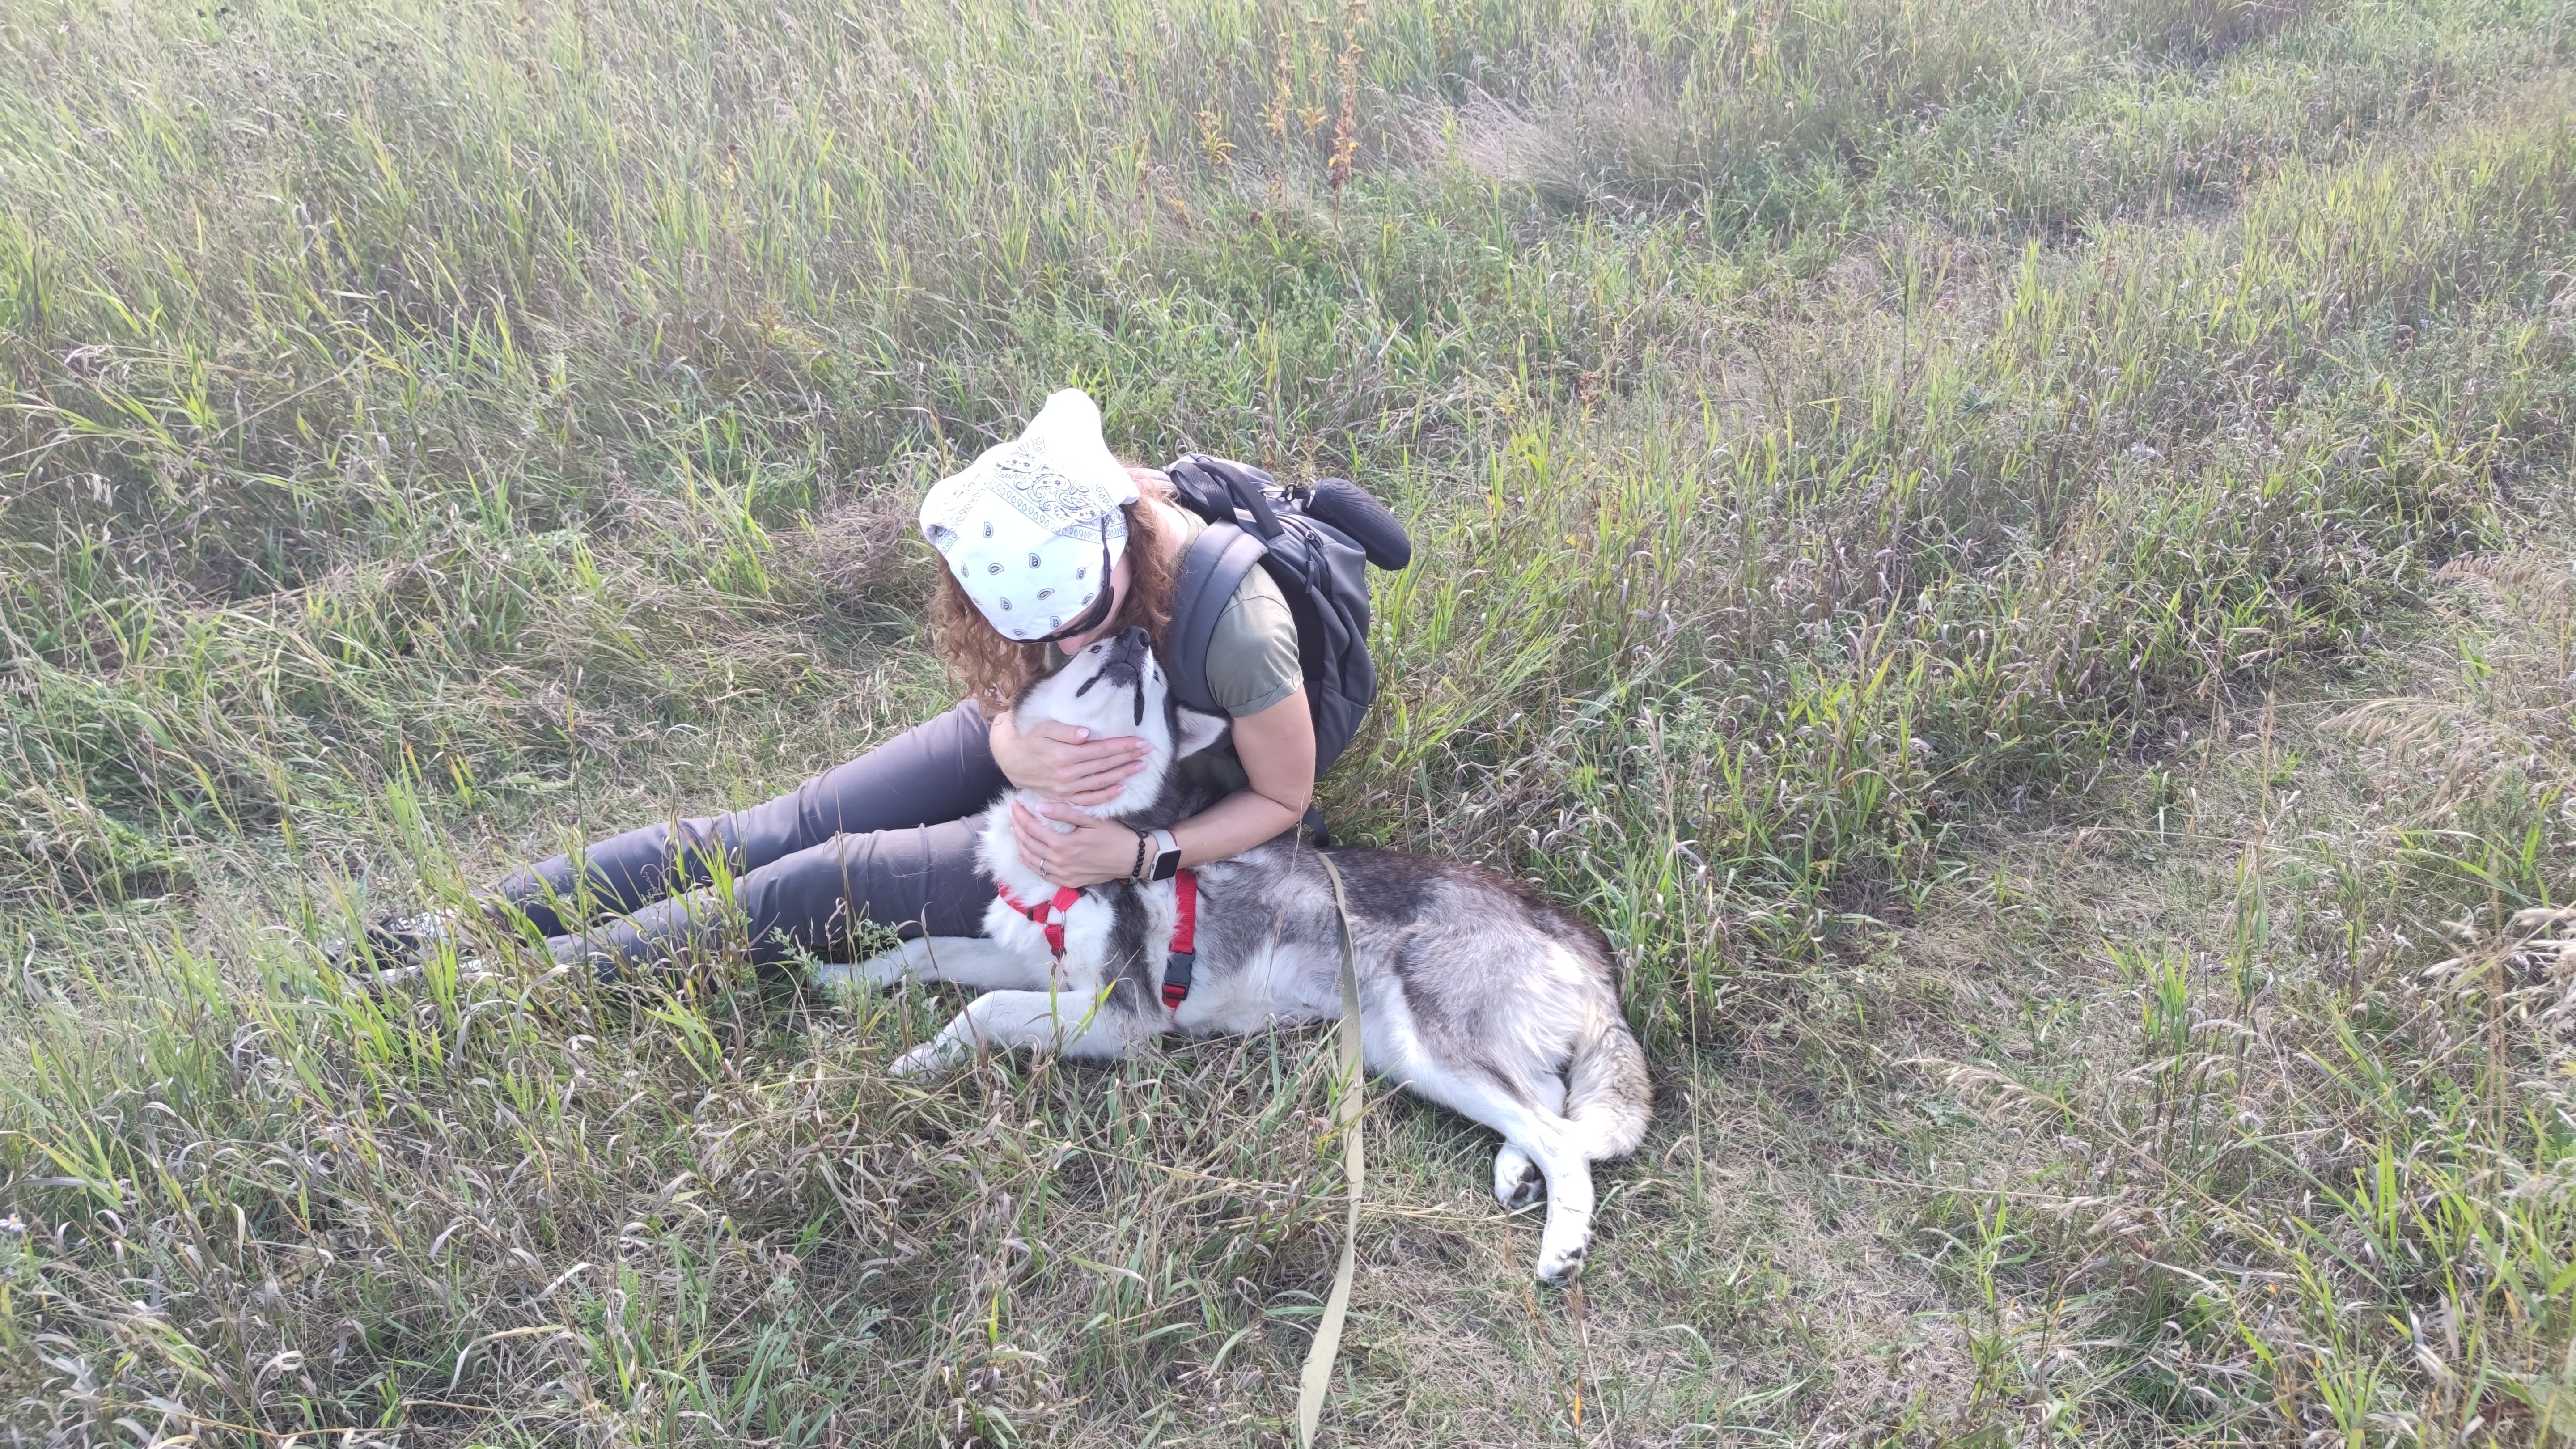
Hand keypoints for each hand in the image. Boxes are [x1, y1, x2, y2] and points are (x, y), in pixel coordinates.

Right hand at [990, 711, 1149, 805]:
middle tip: (1148, 751)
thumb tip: (1086, 734)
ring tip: (1141, 766)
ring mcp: (1067, 789)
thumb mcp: (1044, 729)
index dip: (1122, 746)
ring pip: (1101, 782)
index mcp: (1064, 755)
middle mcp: (1067, 774)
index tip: (1140, 741)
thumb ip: (1065, 732)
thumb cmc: (1032, 741)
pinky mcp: (1065, 798)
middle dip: (1129, 757)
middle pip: (1105, 765)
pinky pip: (1089, 799)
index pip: (1101, 750)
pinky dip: (1106, 796)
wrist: (1014, 763)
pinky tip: (1121, 789)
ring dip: (1123, 774)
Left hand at [1010, 798, 1145, 888]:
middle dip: (1016, 827)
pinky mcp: (1068, 882)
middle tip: (1011, 813)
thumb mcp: (1092, 820)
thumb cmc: (1115, 836)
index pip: (1032, 828)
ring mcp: (1063, 874)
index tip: (1014, 803)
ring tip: (1015, 829)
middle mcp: (1059, 862)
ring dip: (1019, 844)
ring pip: (1031, 860)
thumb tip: (1040, 807)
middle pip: (1027, 844)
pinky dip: (1030, 863)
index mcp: (1063, 844)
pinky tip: (1024, 854)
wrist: (1132, 859)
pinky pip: (1042, 874)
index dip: (1020, 815)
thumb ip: (1065, 813)